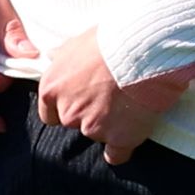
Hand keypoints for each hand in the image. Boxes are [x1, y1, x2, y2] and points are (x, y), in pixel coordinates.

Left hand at [37, 29, 194, 163]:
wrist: (144, 50)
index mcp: (51, 89)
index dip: (68, 108)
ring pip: (97, 135)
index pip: (51, 114)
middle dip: (90, 114)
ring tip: (129, 105)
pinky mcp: (118, 138)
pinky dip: (123, 147)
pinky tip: (132, 133)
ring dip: (110, 126)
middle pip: (74, 124)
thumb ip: (63, 57)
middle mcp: (67, 112)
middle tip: (111, 98)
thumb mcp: (78, 43)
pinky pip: (116, 154)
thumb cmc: (111, 40)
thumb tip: (52, 56)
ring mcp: (92, 127)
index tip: (83, 101)